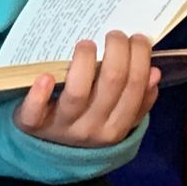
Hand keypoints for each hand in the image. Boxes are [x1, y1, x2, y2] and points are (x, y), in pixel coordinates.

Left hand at [14, 31, 158, 148]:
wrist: (45, 150)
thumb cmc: (85, 122)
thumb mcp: (115, 117)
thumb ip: (138, 99)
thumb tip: (154, 74)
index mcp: (115, 127)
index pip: (134, 87)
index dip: (139, 57)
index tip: (136, 38)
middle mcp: (91, 129)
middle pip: (111, 83)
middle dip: (118, 51)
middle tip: (114, 35)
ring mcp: (61, 127)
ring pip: (78, 92)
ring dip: (85, 61)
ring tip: (87, 44)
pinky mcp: (32, 124)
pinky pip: (35, 111)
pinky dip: (40, 93)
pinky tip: (45, 75)